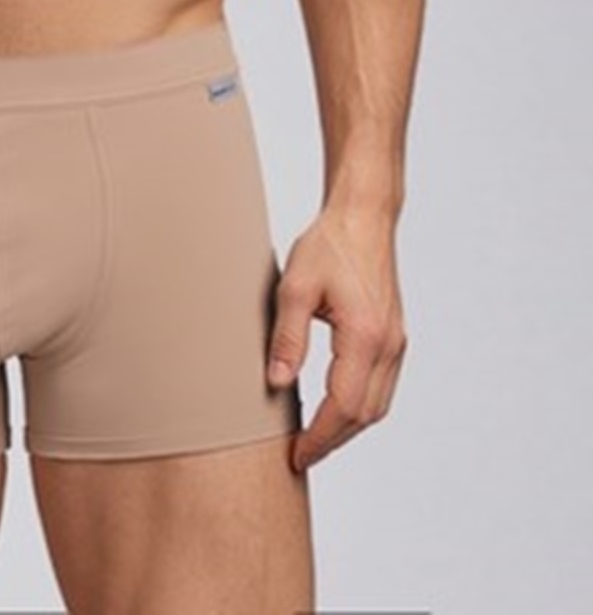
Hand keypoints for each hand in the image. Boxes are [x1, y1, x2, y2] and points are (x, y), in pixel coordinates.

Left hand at [266, 205, 407, 471]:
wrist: (364, 216)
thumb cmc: (329, 244)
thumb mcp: (294, 286)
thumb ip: (287, 339)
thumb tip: (276, 384)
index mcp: (365, 336)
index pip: (343, 406)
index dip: (319, 437)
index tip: (296, 455)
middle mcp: (388, 345)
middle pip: (363, 415)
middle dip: (331, 441)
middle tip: (300, 455)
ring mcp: (396, 342)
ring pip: (377, 405)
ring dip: (346, 428)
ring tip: (313, 438)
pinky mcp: (393, 337)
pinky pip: (381, 387)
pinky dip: (358, 407)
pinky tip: (334, 407)